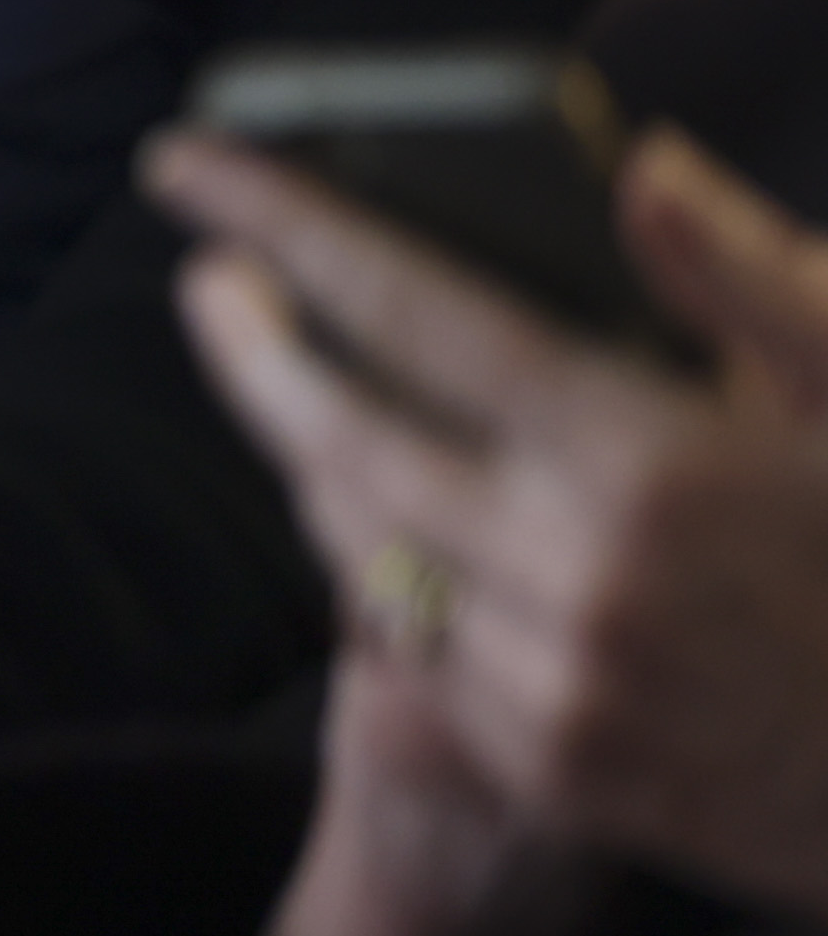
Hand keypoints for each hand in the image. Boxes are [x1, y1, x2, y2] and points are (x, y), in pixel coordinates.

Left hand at [152, 121, 827, 935]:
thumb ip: (747, 278)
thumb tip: (644, 170)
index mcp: (648, 457)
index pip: (410, 310)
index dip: (282, 225)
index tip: (188, 168)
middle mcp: (575, 571)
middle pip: (335, 436)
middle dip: (248, 349)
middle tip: (209, 285)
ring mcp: (551, 682)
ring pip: (358, 547)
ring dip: (318, 462)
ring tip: (313, 391)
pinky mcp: (546, 766)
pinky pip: (411, 649)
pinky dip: (392, 575)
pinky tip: (405, 530)